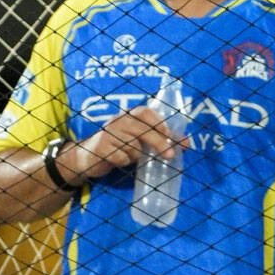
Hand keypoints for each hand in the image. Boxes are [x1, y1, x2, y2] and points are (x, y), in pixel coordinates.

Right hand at [65, 106, 183, 179]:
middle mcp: (117, 121)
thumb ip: (160, 139)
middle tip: (170, 155)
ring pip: (132, 146)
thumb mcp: (138, 140)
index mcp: (128, 116)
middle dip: (158, 142)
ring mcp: (108, 133)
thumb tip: (186, 143)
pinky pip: (121, 157)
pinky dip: (124, 162)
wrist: (88, 157)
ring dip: (136, 156)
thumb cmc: (119, 146)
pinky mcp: (101, 148)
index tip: (170, 135)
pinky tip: (119, 161)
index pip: (144, 112)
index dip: (159, 122)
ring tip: (131, 157)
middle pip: (141, 129)